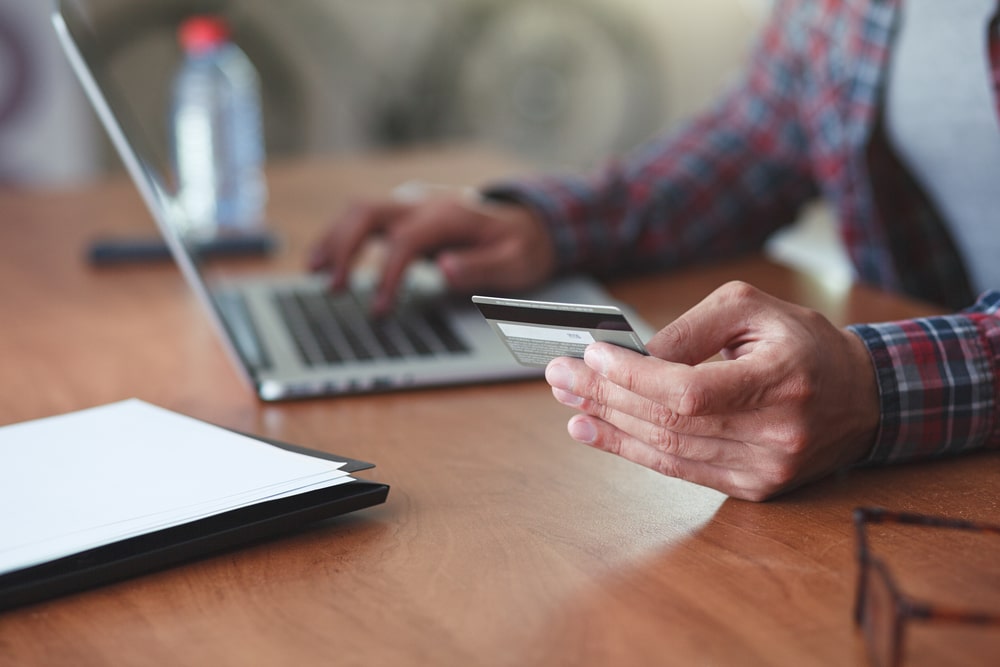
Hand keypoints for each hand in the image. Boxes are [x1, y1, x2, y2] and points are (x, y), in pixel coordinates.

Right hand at [309, 191, 555, 312]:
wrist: (528, 223)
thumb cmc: (520, 248)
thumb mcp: (514, 263)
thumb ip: (480, 267)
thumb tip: (443, 268)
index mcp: (449, 215)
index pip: (405, 241)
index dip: (387, 277)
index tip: (379, 311)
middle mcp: (424, 203)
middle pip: (369, 212)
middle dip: (344, 248)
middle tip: (332, 287)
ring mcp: (412, 204)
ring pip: (359, 210)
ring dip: (334, 239)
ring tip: (315, 273)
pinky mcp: (405, 212)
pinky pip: (364, 218)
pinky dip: (341, 237)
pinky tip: (326, 261)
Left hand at [544, 281, 879, 500]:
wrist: (861, 397)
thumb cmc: (804, 344)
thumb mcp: (753, 310)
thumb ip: (692, 328)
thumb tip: (635, 355)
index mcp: (782, 381)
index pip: (689, 390)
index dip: (633, 377)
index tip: (590, 355)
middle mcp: (775, 434)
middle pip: (669, 422)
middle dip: (604, 397)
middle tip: (560, 376)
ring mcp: (764, 469)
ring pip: (668, 450)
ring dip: (608, 426)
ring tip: (568, 403)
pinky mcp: (752, 486)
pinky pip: (680, 470)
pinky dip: (631, 450)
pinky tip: (596, 432)